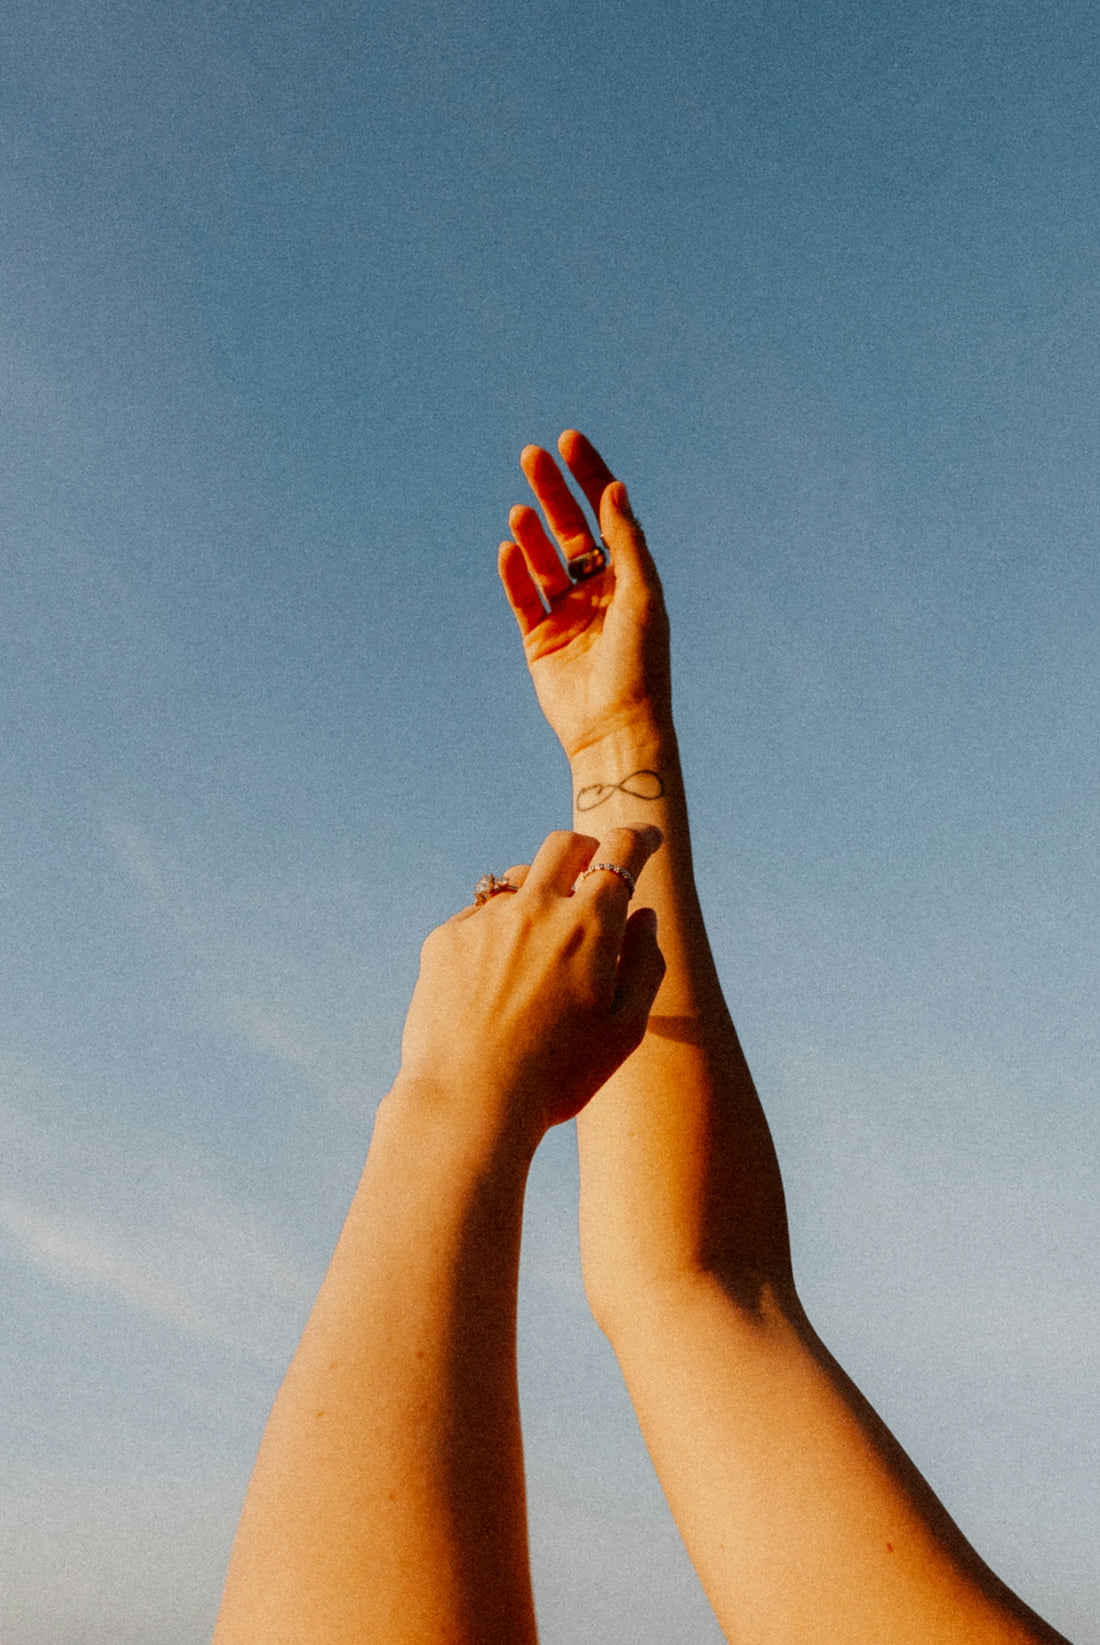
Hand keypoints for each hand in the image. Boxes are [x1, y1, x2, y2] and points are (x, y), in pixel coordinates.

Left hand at [398, 827, 664, 1140]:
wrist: (469, 1101)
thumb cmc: (558, 1075)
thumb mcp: (625, 1030)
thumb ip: (645, 964)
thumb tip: (643, 916)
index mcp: (589, 925)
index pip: (621, 851)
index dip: (640, 837)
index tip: (646, 839)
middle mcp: (536, 908)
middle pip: (564, 845)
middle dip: (584, 850)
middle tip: (590, 874)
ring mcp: (485, 920)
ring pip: (516, 881)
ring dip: (535, 896)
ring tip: (538, 948)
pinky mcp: (445, 940)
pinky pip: (477, 918)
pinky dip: (495, 935)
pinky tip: (494, 984)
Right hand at [498, 431, 671, 760]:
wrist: (615, 728)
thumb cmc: (641, 663)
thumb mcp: (641, 594)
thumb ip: (625, 542)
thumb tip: (613, 488)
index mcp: (630, 576)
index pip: (606, 513)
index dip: (589, 476)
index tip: (570, 442)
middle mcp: (599, 590)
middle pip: (570, 528)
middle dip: (553, 491)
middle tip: (532, 455)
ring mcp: (568, 614)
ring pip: (543, 560)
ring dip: (532, 531)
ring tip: (519, 511)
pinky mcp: (540, 639)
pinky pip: (523, 596)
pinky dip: (514, 572)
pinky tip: (508, 548)